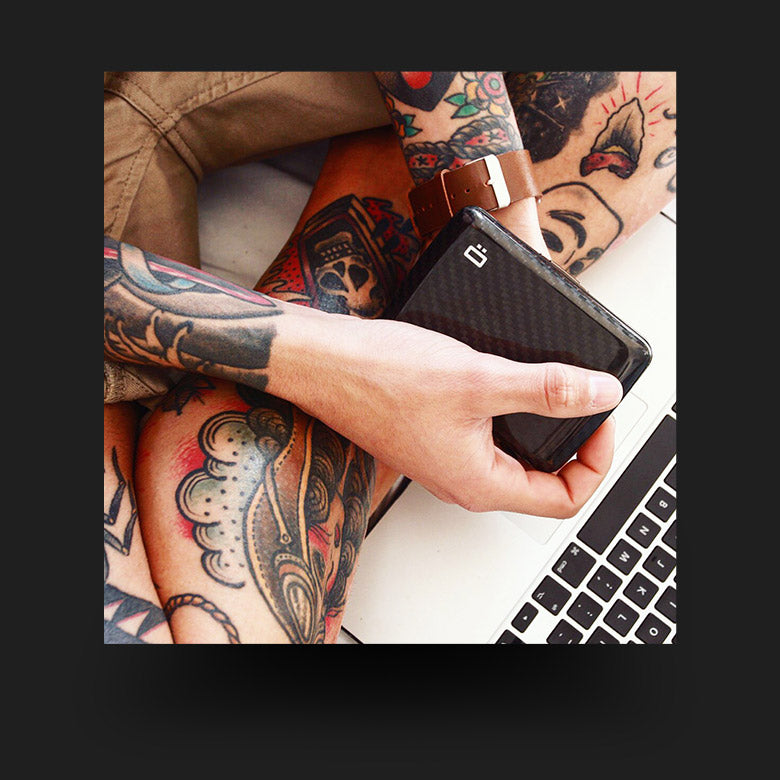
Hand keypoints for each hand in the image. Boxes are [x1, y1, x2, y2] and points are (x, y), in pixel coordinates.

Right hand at [269, 310, 620, 518]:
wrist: (323, 362)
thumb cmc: (379, 377)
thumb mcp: (478, 379)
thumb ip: (546, 389)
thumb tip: (598, 395)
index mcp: (477, 482)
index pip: (564, 498)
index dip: (594, 460)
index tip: (599, 417)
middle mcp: (462, 480)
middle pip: (543, 481)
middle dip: (572, 443)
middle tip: (584, 402)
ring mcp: (446, 459)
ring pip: (514, 456)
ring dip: (542, 426)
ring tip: (553, 389)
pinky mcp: (434, 435)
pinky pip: (487, 437)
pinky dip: (510, 413)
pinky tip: (508, 380)